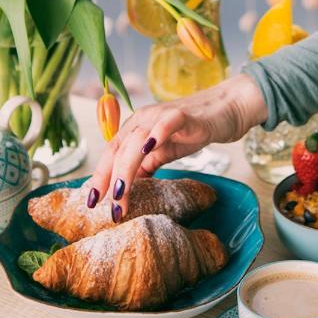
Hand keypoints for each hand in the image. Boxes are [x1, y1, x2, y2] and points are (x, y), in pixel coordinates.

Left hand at [86, 74, 266, 218]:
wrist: (226, 110)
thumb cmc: (192, 130)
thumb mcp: (164, 153)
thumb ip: (145, 167)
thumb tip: (124, 191)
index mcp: (135, 128)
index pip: (110, 154)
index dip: (99, 176)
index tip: (91, 202)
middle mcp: (142, 119)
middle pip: (119, 148)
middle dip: (110, 179)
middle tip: (109, 207)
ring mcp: (162, 114)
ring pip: (137, 140)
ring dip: (126, 166)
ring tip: (121, 193)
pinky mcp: (184, 115)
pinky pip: (167, 123)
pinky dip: (156, 134)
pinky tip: (148, 148)